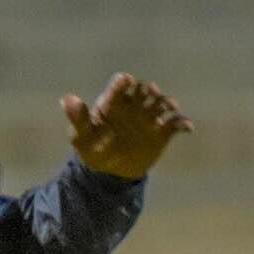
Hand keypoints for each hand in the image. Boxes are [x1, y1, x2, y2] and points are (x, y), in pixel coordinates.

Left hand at [61, 74, 191, 178]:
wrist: (110, 171)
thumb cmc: (93, 149)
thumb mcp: (82, 137)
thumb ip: (77, 118)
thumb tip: (67, 98)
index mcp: (114, 101)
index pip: (120, 84)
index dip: (124, 81)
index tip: (126, 82)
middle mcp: (134, 104)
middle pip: (145, 90)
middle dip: (148, 90)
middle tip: (150, 94)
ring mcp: (149, 116)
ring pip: (162, 103)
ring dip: (167, 103)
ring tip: (169, 109)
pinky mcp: (162, 131)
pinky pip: (176, 123)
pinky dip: (182, 123)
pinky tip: (186, 128)